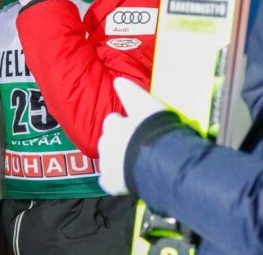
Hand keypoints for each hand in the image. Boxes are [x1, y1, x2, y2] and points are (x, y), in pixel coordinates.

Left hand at [98, 77, 164, 194]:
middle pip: (109, 141)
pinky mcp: (110, 182)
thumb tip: (117, 80)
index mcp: (114, 124)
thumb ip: (129, 91)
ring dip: (117, 161)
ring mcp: (107, 163)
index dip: (122, 124)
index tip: (130, 126)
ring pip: (108, 160)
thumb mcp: (144, 103)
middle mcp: (106, 142)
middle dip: (119, 142)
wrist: (156, 158)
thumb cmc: (152, 129)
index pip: (112, 121)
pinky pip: (108, 181)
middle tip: (136, 147)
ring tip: (134, 164)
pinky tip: (126, 181)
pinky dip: (115, 181)